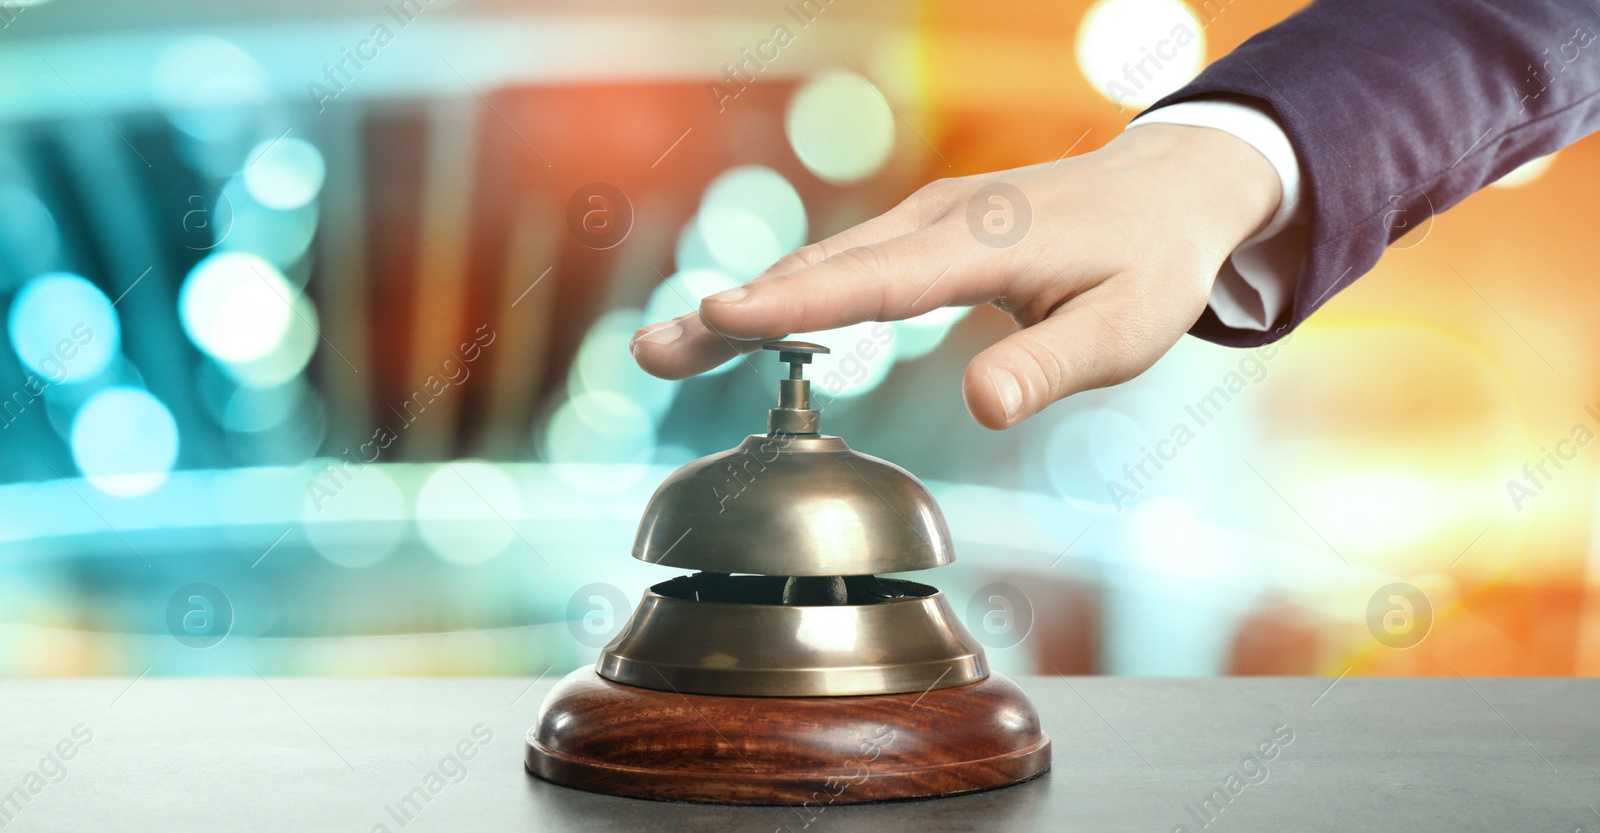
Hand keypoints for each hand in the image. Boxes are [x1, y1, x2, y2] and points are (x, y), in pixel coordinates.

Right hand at [630, 123, 1280, 428]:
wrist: (1173, 188)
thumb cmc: (1151, 262)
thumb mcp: (1128, 326)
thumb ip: (1053, 366)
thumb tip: (982, 406)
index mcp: (982, 243)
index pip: (872, 280)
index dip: (793, 304)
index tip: (717, 318)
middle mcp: (939, 221)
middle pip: (819, 267)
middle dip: (733, 311)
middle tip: (654, 349)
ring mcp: (928, 220)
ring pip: (822, 260)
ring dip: (748, 302)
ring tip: (673, 346)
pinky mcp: (927, 231)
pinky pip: (844, 260)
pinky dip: (789, 291)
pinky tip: (750, 320)